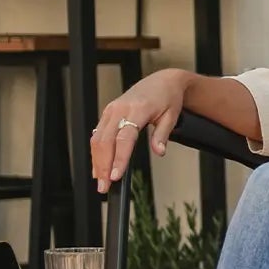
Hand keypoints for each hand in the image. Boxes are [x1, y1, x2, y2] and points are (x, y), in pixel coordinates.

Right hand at [90, 67, 192, 192]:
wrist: (162, 81)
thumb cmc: (168, 98)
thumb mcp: (171, 116)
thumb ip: (162, 134)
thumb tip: (159, 152)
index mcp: (137, 109)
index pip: (125, 138)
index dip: (119, 158)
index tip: (116, 176)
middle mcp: (120, 109)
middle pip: (105, 141)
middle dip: (103, 166)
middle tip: (105, 187)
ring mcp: (111, 110)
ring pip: (97, 139)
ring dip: (97, 162)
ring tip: (101, 182)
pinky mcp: (108, 113)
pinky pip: (98, 134)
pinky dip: (97, 152)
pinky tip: (99, 167)